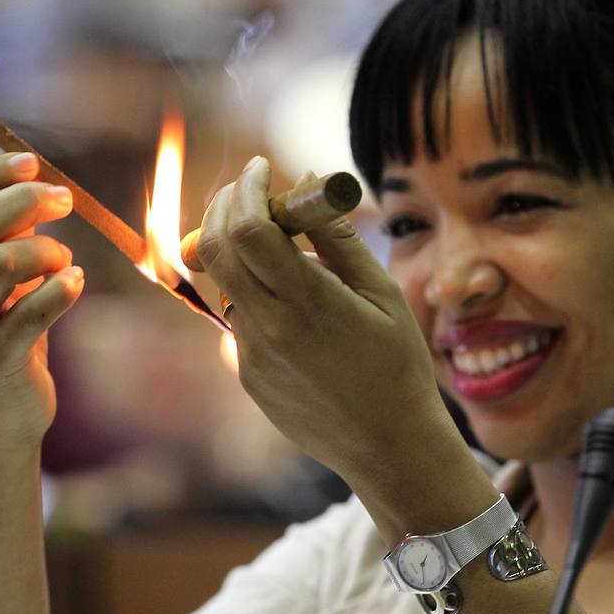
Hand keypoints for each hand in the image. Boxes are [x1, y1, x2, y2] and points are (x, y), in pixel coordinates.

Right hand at [0, 152, 83, 452]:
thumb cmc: (1, 335)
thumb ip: (3, 236)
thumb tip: (33, 183)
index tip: (31, 162)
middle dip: (22, 201)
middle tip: (65, 198)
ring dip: (45, 249)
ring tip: (65, 260)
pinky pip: (31, 313)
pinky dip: (62, 289)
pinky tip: (76, 282)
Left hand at [195, 156, 464, 487]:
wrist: (389, 447)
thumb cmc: (398, 365)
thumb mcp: (381, 293)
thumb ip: (336, 236)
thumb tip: (308, 180)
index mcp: (309, 302)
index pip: (247, 228)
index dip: (245, 188)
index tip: (260, 167)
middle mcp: (269, 328)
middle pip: (215, 247)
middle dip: (224, 206)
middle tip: (250, 189)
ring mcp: (251, 355)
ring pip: (224, 281)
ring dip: (239, 250)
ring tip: (282, 247)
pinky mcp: (247, 375)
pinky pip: (238, 318)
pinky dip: (254, 292)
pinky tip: (295, 305)